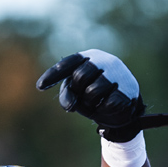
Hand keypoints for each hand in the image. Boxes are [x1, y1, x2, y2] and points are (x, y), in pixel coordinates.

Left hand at [36, 49, 167, 141]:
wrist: (124, 106)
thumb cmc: (95, 95)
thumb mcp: (77, 93)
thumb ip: (68, 94)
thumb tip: (70, 105)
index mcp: (90, 56)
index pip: (69, 63)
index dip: (53, 75)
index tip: (39, 87)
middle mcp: (106, 61)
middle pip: (79, 77)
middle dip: (77, 91)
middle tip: (84, 96)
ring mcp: (119, 74)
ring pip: (93, 91)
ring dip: (90, 102)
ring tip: (96, 101)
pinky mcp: (128, 90)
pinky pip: (107, 103)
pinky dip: (103, 109)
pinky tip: (109, 106)